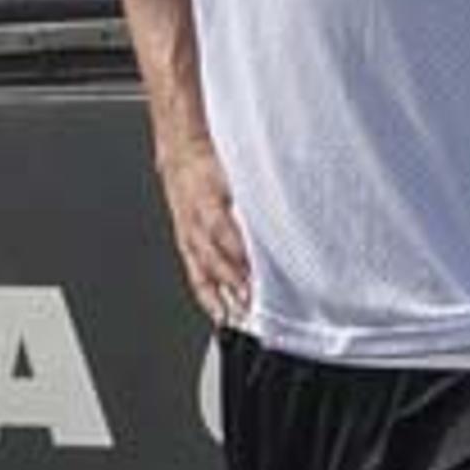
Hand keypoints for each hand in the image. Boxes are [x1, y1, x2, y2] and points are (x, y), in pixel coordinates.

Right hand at [155, 139, 251, 325]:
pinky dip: (207, 296)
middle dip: (230, 279)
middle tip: (249, 299)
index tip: (254, 268)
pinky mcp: (186, 245)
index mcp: (205, 196)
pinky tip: (220, 313)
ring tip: (236, 315)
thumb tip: (287, 213)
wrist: (181, 154)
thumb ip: (257, 192)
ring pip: (201, 269)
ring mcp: (187, 235)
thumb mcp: (235, 169)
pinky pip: (195, 274)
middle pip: (210, 255)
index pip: (220, 227)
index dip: (236, 250)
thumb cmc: (214, 161)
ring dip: (219, 294)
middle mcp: (192, 219)